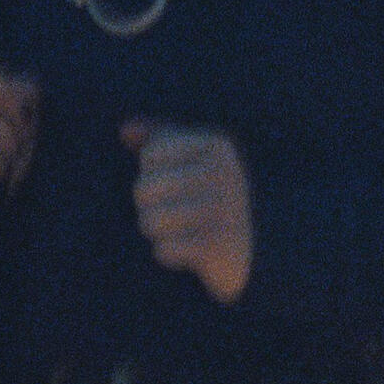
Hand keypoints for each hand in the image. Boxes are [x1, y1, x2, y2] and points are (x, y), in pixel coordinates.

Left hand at [124, 120, 252, 304]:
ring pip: (150, 222)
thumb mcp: (192, 158)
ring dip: (157, 231)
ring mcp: (223, 211)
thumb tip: (126, 130)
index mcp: (219, 145)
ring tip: (177, 230)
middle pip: (144, 188)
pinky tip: (188, 251)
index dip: (152, 172)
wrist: (257, 250)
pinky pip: (163, 250)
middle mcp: (225, 174)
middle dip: (149, 206)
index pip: (150, 155)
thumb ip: (160, 138)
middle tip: (170, 211)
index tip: (175, 181)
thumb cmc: (213, 196)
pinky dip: (169, 253)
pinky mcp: (218, 247)